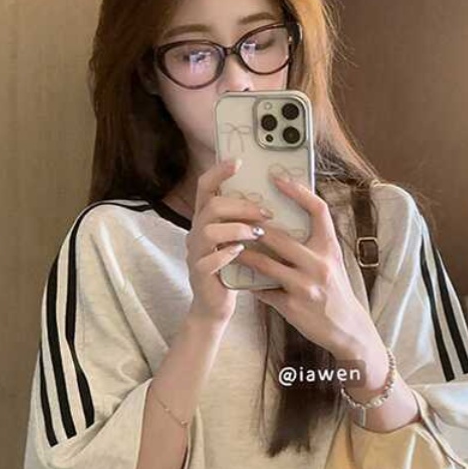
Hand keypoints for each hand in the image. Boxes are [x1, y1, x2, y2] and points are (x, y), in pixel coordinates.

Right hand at [186, 159, 273, 326]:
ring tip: (257, 234)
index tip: (238, 161)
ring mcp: (195, 253)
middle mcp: (196, 232)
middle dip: (242, 206)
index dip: (219, 172)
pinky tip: (242, 253)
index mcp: (206, 220)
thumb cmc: (232, 270)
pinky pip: (209, 259)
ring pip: (208, 230)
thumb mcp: (237, 240)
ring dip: (237, 228)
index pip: (206, 187)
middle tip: (266, 213)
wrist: (215, 306)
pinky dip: (227, 254)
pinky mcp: (199, 274)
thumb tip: (272, 199)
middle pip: (211, 206)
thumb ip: (245, 220)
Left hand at [235, 175, 377, 357]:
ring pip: (264, 264)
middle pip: (279, 237)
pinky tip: (238, 278)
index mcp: (330, 248)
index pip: (318, 210)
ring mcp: (305, 286)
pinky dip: (250, 284)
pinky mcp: (292, 306)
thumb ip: (313, 243)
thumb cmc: (335, 290)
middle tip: (236, 219)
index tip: (277, 179)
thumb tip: (285, 221)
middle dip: (254, 228)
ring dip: (244, 255)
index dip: (298, 191)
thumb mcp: (332, 262)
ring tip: (228, 247)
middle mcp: (319, 264)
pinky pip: (263, 291)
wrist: (347, 329)